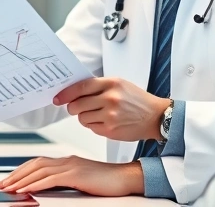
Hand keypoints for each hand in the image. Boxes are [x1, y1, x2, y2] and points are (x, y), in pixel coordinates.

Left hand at [0, 156, 143, 195]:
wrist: (127, 178)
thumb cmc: (107, 183)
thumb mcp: (82, 182)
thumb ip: (65, 182)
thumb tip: (47, 190)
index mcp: (67, 161)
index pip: (38, 163)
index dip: (22, 171)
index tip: (10, 180)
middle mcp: (67, 160)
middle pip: (34, 165)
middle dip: (16, 174)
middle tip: (2, 184)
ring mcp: (71, 166)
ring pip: (39, 170)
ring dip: (22, 179)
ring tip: (9, 188)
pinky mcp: (77, 174)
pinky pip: (51, 179)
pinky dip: (36, 183)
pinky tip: (27, 189)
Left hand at [53, 77, 170, 141]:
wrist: (156, 117)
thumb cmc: (136, 100)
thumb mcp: (119, 85)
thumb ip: (98, 86)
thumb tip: (73, 92)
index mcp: (111, 83)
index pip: (81, 87)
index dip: (66, 93)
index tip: (58, 98)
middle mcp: (110, 98)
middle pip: (77, 105)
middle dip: (73, 107)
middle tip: (77, 107)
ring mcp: (110, 115)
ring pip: (82, 118)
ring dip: (84, 117)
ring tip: (97, 114)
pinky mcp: (111, 130)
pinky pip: (91, 128)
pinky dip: (93, 125)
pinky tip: (104, 121)